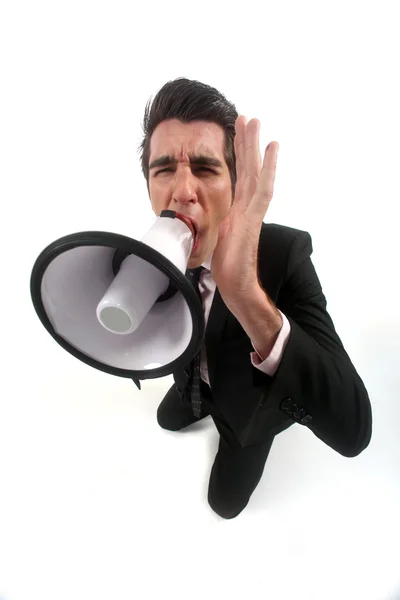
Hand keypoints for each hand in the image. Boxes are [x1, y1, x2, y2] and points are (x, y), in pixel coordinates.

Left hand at [211, 115, 278, 306]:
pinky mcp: (254, 218)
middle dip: (247, 142)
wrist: (235, 282)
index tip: (236, 134)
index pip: (239, 175)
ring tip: (256, 122)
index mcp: (238, 208)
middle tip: (247, 117)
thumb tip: (207, 214)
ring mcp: (253, 210)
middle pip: (248, 167)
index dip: (238, 154)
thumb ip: (219, 220)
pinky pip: (262, 188)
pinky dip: (268, 167)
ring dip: (256, 146)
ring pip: (256, 171)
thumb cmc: (227, 264)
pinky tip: (272, 147)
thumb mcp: (218, 234)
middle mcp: (248, 205)